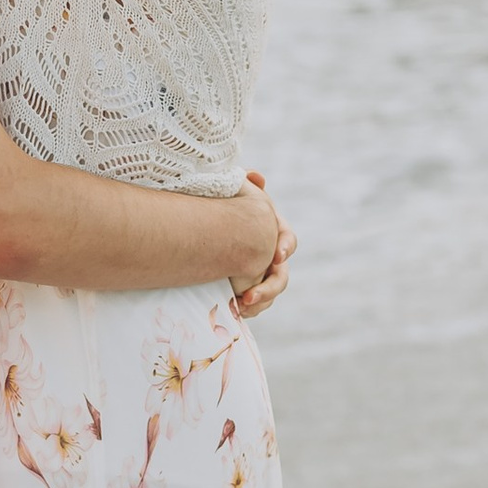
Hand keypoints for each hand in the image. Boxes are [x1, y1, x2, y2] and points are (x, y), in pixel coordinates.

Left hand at [229, 172, 294, 319]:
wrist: (199, 231)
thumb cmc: (219, 206)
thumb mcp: (231, 192)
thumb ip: (243, 183)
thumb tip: (255, 175)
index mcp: (271, 231)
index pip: (288, 240)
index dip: (285, 247)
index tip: (277, 256)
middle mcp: (270, 255)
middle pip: (282, 274)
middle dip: (270, 285)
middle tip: (252, 294)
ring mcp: (260, 274)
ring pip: (271, 293)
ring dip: (260, 301)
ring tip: (241, 306)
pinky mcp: (248, 289)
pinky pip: (256, 305)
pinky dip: (249, 310)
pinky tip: (235, 311)